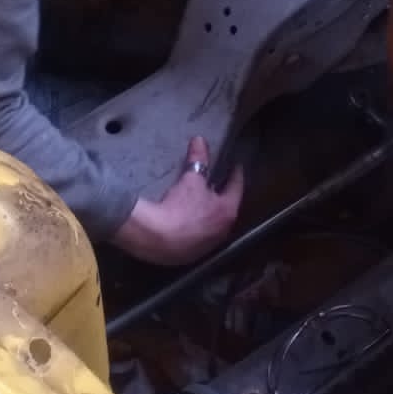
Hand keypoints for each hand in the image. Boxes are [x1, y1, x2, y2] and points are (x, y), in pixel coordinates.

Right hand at [111, 137, 243, 265]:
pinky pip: (199, 235)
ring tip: (204, 200)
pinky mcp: (192, 254)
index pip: (237, 188)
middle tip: (219, 183)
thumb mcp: (190, 179)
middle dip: (223, 195)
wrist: (156, 238)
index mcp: (227, 212)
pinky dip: (198, 225)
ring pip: (214, 224)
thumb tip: (200, 139)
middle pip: (227, 208)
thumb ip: (198, 158)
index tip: (235, 166)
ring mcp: (208, 245)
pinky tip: (189, 219)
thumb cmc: (180, 207)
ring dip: (211, 212)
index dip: (235, 174)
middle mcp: (223, 231)